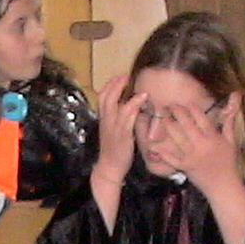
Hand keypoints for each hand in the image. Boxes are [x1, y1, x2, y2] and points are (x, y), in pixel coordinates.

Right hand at [88, 75, 141, 228]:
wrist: (110, 168)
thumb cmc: (114, 150)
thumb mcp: (114, 132)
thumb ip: (120, 119)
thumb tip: (129, 108)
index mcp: (104, 120)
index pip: (102, 97)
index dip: (110, 85)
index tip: (119, 77)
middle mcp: (106, 121)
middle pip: (106, 96)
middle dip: (115, 84)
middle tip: (125, 75)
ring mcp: (113, 127)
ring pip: (114, 104)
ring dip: (123, 90)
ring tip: (133, 82)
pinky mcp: (122, 135)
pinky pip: (127, 116)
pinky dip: (134, 105)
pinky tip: (142, 98)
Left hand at [147, 91, 242, 195]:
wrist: (223, 185)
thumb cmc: (228, 162)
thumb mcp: (231, 142)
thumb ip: (228, 123)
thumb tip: (234, 102)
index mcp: (213, 139)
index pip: (202, 120)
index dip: (193, 109)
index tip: (186, 102)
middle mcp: (201, 146)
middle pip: (187, 126)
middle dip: (177, 114)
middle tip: (169, 106)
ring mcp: (191, 157)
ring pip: (177, 139)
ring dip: (168, 128)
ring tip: (162, 118)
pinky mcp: (184, 167)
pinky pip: (172, 158)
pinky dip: (163, 152)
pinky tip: (154, 145)